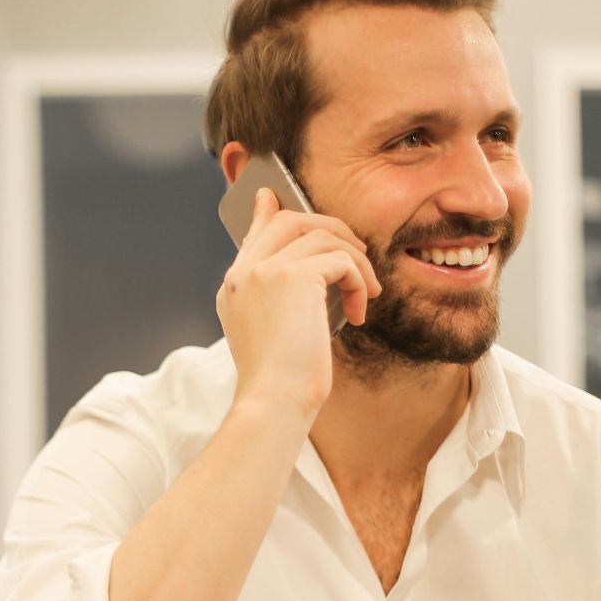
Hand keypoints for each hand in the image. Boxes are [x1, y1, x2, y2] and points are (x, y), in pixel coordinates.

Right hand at [217, 186, 379, 417]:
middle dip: (330, 229)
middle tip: (357, 252)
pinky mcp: (293, 276)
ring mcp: (265, 270)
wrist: (273, 402)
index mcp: (234, 287)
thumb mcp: (275, 335)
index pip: (254, 234)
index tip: (272, 198)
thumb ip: (282, 300)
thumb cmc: (279, 382)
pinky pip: (340, 258)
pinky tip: (359, 310)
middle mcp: (244, 273)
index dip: (268, 213)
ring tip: (365, 291)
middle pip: (289, 221)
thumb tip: (311, 276)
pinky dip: (358, 279)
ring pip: (321, 234)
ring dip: (354, 259)